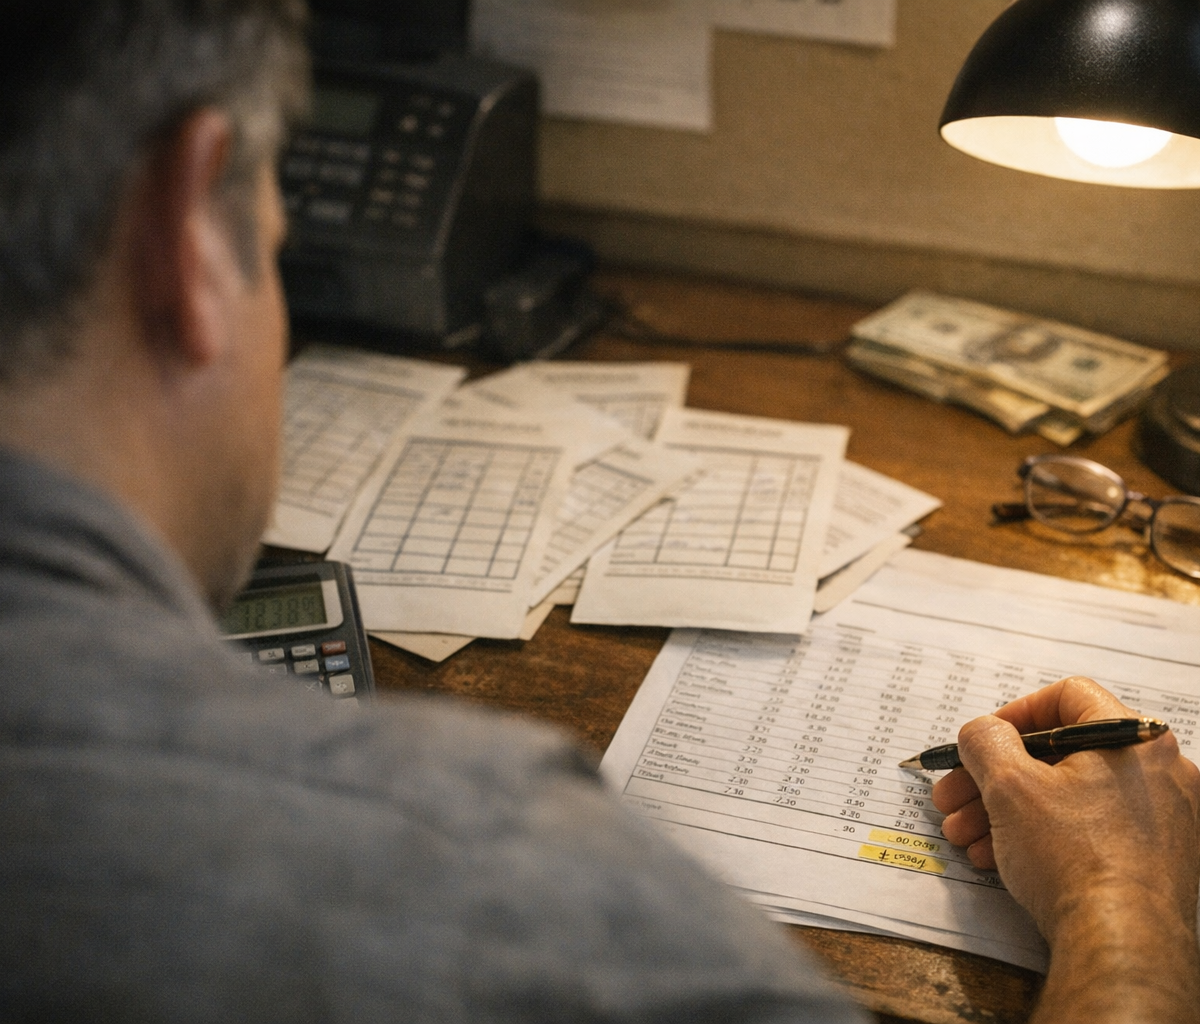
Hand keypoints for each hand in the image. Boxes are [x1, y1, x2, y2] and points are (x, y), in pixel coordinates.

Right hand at [932, 676, 1199, 1023]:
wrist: (1121, 945)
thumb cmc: (1074, 860)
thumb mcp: (1008, 785)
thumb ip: (985, 740)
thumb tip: (982, 732)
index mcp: (1135, 739)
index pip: (1069, 696)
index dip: (1014, 713)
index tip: (983, 740)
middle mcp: (1160, 772)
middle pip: (1061, 754)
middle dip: (995, 776)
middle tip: (957, 795)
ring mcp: (1165, 819)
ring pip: (1071, 795)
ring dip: (1008, 810)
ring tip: (967, 835)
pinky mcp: (1159, 860)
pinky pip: (1092, 829)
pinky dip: (1045, 835)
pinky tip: (1000, 857)